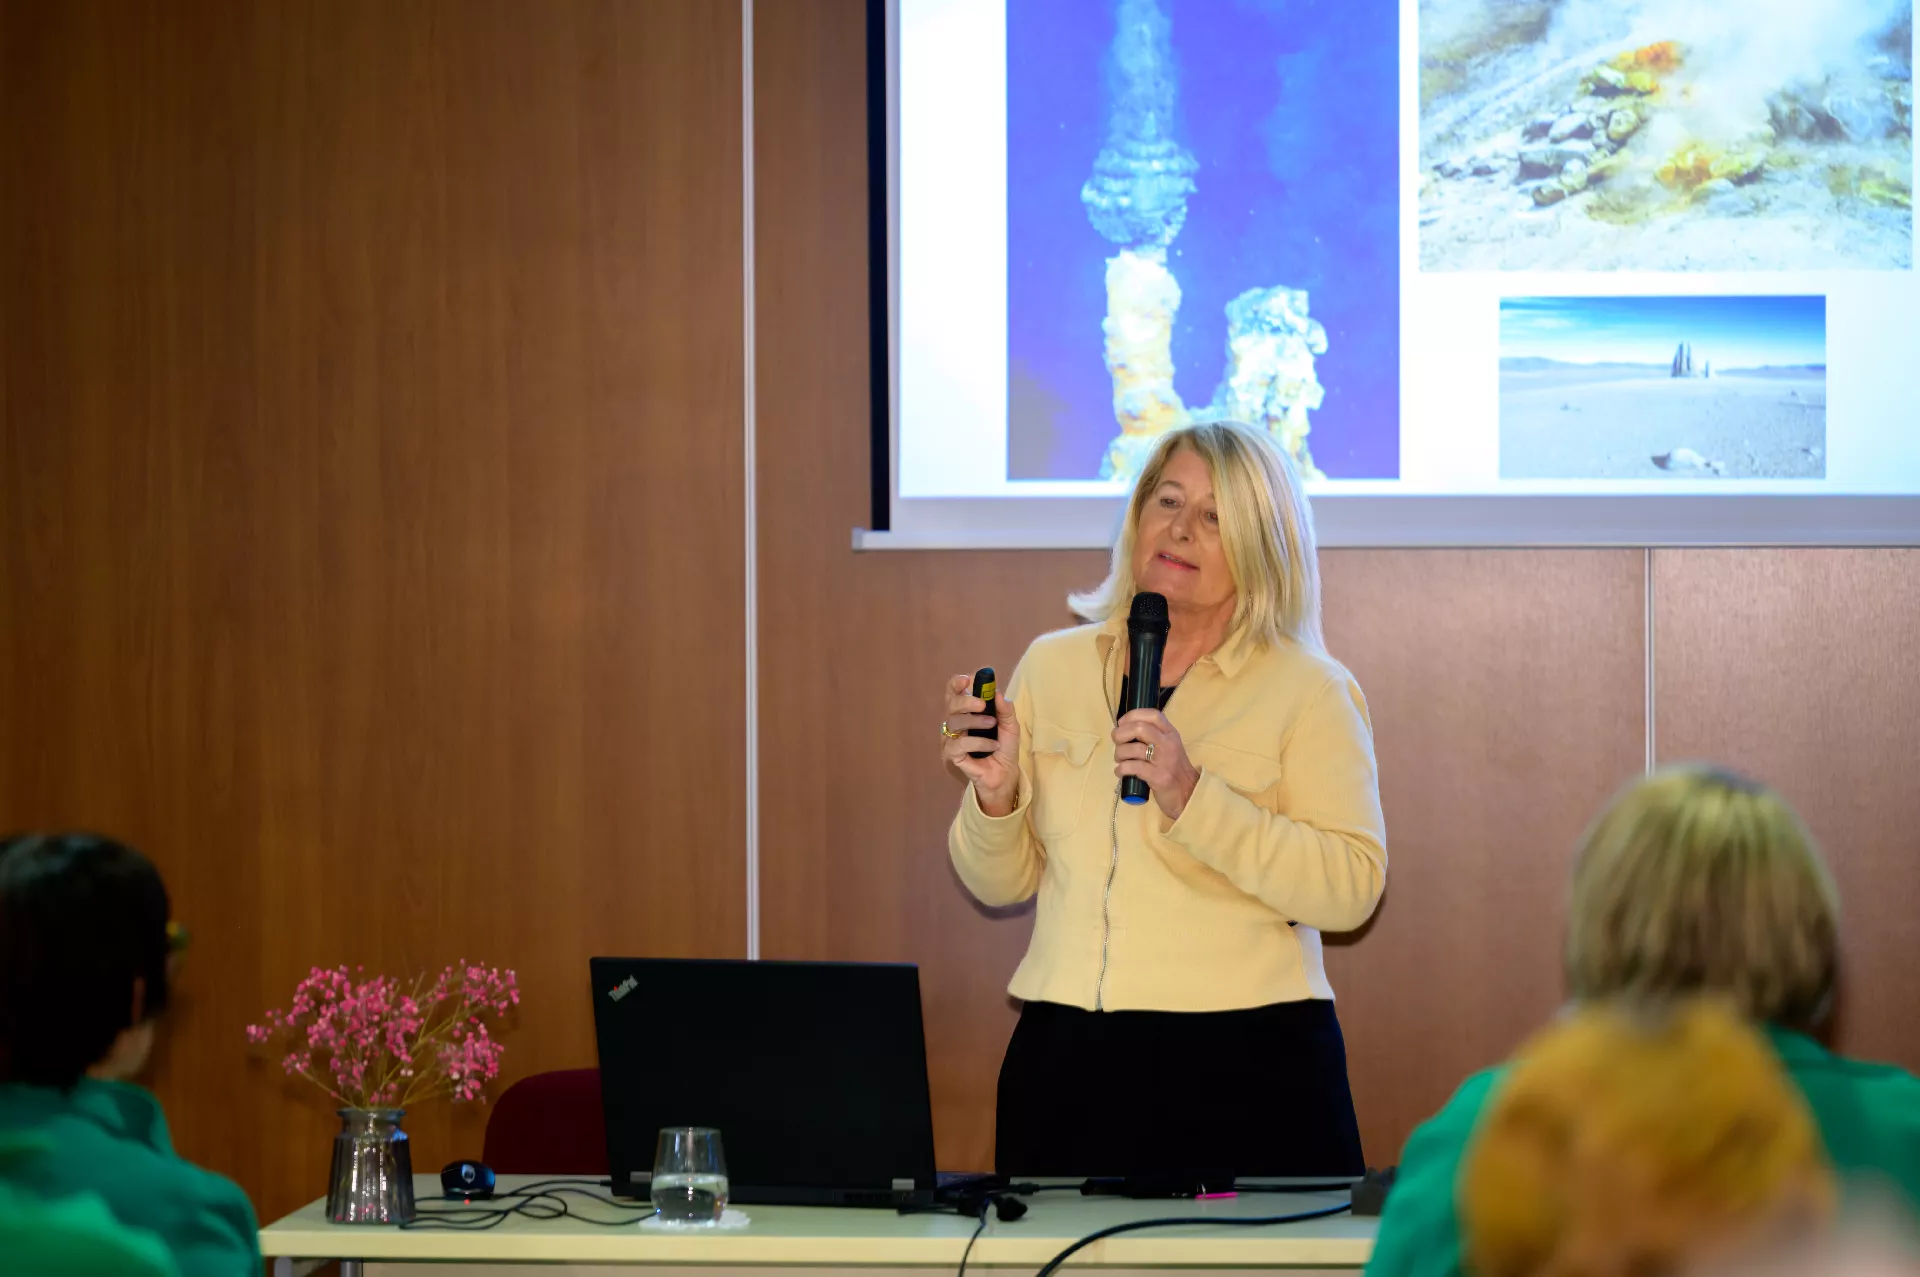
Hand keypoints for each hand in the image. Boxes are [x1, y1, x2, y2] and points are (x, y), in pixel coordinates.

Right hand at [941, 674, 1021, 816]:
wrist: (1005, 773)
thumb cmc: (1003, 747)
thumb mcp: (1010, 725)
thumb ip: (1005, 709)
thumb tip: (997, 692)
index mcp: (966, 711)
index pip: (954, 693)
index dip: (957, 684)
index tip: (968, 680)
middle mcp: (956, 723)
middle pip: (951, 704)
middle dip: (966, 701)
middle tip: (982, 704)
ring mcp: (952, 739)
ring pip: (954, 722)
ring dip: (975, 722)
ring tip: (993, 725)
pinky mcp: (952, 755)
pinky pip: (959, 744)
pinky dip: (978, 742)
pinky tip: (992, 745)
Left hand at [1113, 709, 1199, 820]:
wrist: (1188, 794)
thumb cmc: (1174, 769)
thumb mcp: (1168, 747)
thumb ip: (1153, 736)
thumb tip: (1125, 729)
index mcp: (1171, 734)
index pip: (1153, 715)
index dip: (1133, 715)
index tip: (1121, 724)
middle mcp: (1168, 744)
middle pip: (1140, 728)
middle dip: (1121, 734)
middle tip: (1117, 742)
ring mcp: (1164, 760)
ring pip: (1134, 749)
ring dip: (1119, 753)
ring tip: (1119, 760)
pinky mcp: (1158, 777)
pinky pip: (1133, 767)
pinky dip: (1121, 769)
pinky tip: (1120, 772)